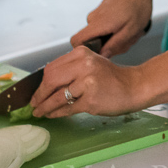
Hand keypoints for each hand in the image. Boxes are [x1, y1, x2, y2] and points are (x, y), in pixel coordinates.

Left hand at [30, 46, 146, 117]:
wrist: (134, 86)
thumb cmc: (112, 78)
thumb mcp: (91, 64)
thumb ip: (71, 69)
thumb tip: (44, 84)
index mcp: (81, 53)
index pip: (51, 67)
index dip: (40, 82)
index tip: (34, 90)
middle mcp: (84, 65)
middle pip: (50, 80)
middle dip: (39, 94)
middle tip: (33, 103)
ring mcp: (87, 82)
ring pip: (57, 96)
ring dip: (45, 106)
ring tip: (39, 112)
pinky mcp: (91, 99)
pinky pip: (68, 108)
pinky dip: (57, 113)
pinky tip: (52, 115)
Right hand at [70, 0, 153, 56]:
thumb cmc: (138, 5)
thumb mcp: (131, 30)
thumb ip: (114, 45)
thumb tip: (101, 56)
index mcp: (97, 23)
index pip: (76, 41)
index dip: (85, 50)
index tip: (102, 51)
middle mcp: (93, 18)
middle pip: (92, 41)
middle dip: (109, 44)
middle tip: (127, 39)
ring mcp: (97, 13)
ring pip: (101, 34)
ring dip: (116, 36)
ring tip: (130, 30)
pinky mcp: (102, 11)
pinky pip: (105, 26)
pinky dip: (117, 28)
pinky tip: (129, 23)